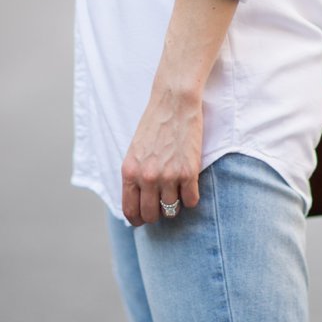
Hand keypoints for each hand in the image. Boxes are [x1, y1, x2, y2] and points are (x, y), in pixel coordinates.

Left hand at [120, 85, 202, 225]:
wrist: (174, 102)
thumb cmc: (155, 122)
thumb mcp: (135, 150)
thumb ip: (135, 174)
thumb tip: (140, 198)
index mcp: (129, 172)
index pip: (130, 211)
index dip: (138, 220)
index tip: (145, 219)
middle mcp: (146, 177)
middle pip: (151, 214)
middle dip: (158, 214)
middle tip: (164, 207)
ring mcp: (168, 176)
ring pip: (171, 210)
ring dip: (176, 206)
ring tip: (179, 195)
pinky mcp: (189, 171)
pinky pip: (191, 200)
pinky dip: (192, 198)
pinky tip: (191, 188)